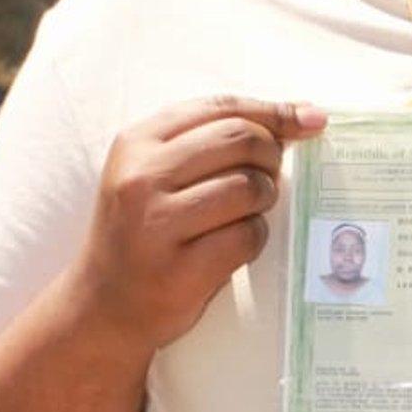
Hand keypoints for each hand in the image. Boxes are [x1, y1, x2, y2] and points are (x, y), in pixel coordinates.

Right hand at [77, 94, 324, 356]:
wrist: (103, 304)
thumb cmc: (142, 231)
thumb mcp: (154, 173)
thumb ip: (210, 141)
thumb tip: (301, 116)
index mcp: (137, 142)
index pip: (219, 107)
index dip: (272, 110)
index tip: (309, 119)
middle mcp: (142, 177)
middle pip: (240, 139)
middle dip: (271, 155)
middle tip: (270, 176)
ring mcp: (157, 224)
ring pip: (248, 187)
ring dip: (264, 199)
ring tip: (246, 213)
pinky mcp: (179, 269)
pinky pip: (247, 236)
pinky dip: (256, 238)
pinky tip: (236, 245)